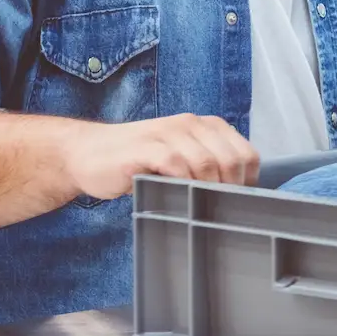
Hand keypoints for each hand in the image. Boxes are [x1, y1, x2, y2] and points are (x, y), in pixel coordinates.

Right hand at [61, 114, 259, 200]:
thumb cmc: (137, 162)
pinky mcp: (146, 148)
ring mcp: (168, 134)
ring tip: (199, 207)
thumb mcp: (180, 159)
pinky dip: (183, 184)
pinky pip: (177, 165)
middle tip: (219, 210)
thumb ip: (207, 168)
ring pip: (207, 162)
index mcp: (204, 126)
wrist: (88, 154)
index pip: (246, 153)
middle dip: (231, 190)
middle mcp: (190, 124)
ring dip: (208, 190)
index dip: (247, 182)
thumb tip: (238, 198)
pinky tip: (178, 196)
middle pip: (231, 160)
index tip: (237, 203)